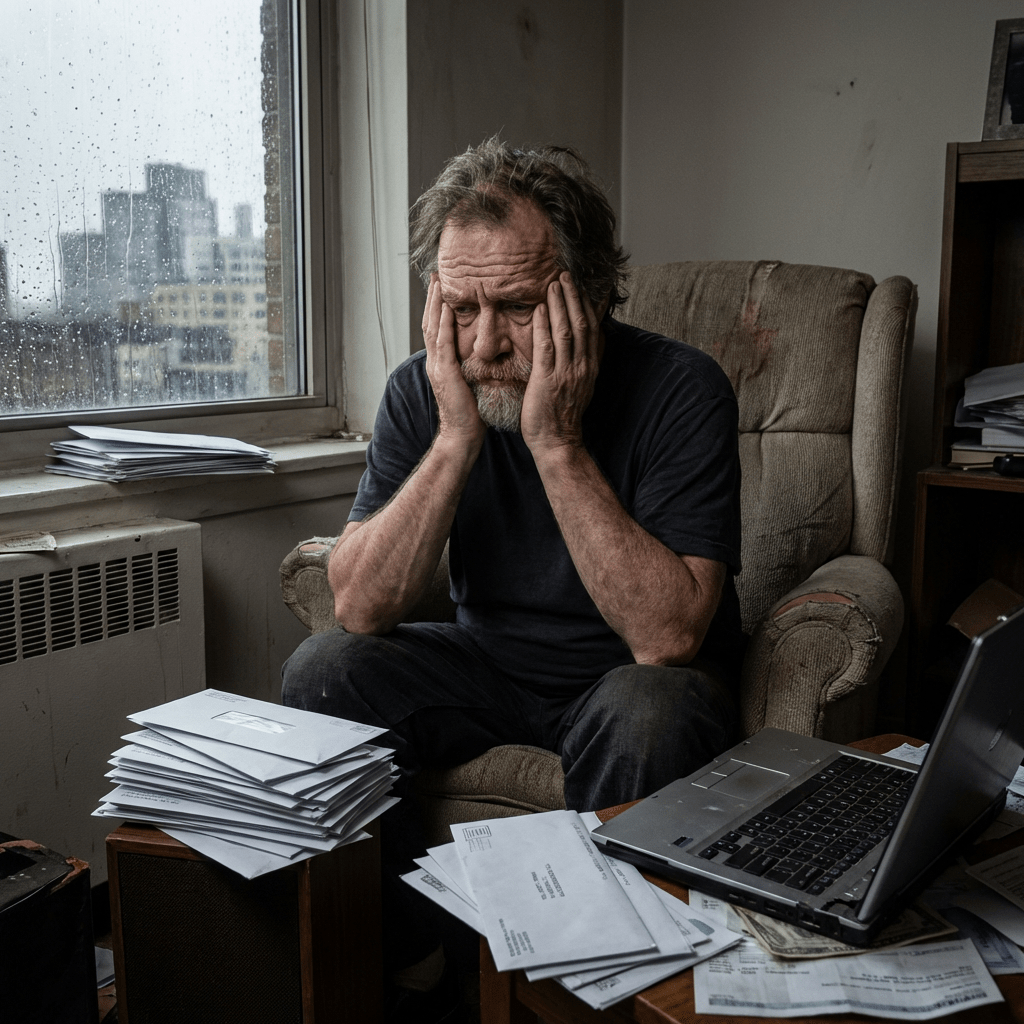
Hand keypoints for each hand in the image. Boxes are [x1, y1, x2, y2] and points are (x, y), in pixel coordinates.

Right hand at [422, 275, 484, 447]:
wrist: (462, 436)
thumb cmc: (471, 414)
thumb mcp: (470, 383)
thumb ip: (471, 366)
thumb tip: (484, 352)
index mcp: (441, 364)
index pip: (437, 328)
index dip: (438, 307)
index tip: (442, 287)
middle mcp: (435, 362)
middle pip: (430, 322)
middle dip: (432, 298)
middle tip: (435, 275)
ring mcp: (437, 367)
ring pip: (433, 328)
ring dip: (436, 304)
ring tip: (439, 283)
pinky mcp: (446, 373)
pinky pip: (443, 343)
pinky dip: (444, 324)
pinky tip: (448, 308)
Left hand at [521, 273, 601, 454]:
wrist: (557, 442)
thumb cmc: (562, 415)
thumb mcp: (581, 384)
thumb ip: (584, 361)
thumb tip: (590, 340)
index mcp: (590, 366)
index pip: (593, 328)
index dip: (588, 304)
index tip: (583, 284)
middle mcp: (582, 367)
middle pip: (582, 324)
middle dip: (574, 297)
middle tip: (566, 274)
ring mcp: (566, 373)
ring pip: (566, 331)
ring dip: (560, 305)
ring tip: (554, 283)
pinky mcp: (548, 380)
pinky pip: (547, 348)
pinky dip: (544, 326)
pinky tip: (540, 309)